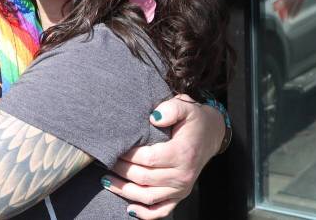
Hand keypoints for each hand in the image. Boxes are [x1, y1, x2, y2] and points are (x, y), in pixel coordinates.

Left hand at [102, 94, 224, 218]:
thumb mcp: (185, 106)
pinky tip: (129, 208)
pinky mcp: (180, 195)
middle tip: (104, 161)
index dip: (128, 156)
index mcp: (182, 153)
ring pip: (149, 196)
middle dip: (121, 171)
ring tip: (107, 181)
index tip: (114, 148)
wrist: (211, 134)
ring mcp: (182, 188)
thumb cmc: (193, 120)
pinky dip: (145, 213)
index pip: (149, 159)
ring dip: (125, 192)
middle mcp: (183, 174)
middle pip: (145, 178)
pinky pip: (162, 210)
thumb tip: (154, 117)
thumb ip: (170, 108)